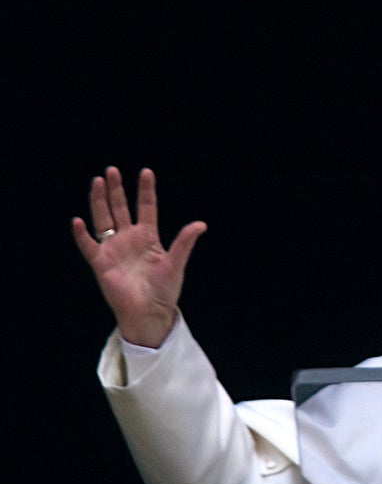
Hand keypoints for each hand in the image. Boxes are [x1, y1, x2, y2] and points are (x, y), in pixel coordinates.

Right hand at [72, 167, 206, 347]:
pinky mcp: (101, 263)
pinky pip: (89, 246)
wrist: (150, 312)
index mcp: (149, 237)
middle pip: (120, 208)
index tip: (146, 172)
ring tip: (97, 182)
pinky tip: (79, 221)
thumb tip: (201, 224)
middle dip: (116, 190)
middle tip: (112, 170)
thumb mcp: (176, 263)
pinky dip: (82, 235)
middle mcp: (129, 239)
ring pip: (104, 220)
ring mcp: (114, 249)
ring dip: (99, 201)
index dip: (146, 191)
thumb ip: (184, 242)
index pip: (147, 208)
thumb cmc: (165, 290)